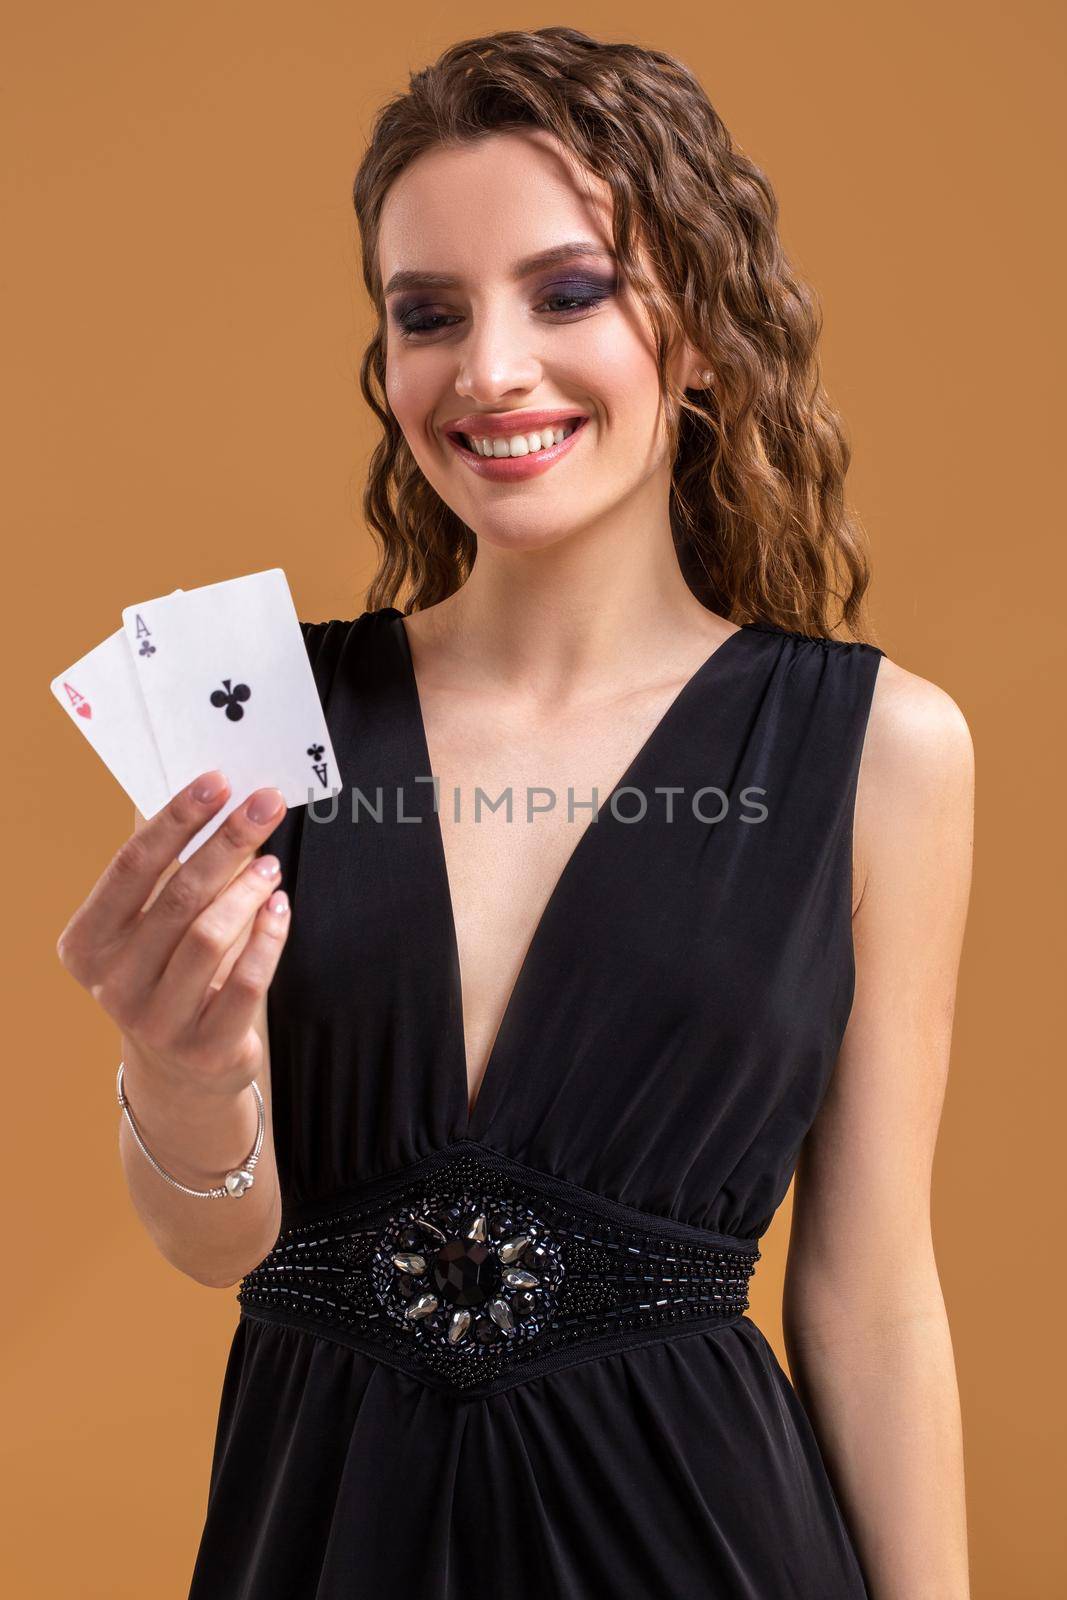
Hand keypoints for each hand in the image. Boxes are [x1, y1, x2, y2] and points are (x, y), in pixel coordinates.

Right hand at [56, 771, 290, 1099]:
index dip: (177, 819)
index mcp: (87, 944)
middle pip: (179, 896)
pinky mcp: (206, 1048)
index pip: (132, 866)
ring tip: (272, 864)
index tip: (218, 782)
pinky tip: (280, 906)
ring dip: (249, 890)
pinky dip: (269, 937)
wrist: (179, 1068)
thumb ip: (167, 869)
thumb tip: (213, 794)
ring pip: (210, 937)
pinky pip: (246, 981)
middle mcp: (113, 984)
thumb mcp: (148, 925)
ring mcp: (157, 1022)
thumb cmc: (166, 970)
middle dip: (228, 842)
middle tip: (266, 804)